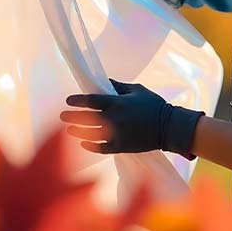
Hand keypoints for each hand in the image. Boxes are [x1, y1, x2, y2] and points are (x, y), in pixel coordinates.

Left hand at [61, 79, 204, 159]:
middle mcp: (114, 118)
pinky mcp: (121, 147)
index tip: (68, 100)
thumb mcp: (137, 90)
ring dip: (77, 131)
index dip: (77, 101)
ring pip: (90, 134)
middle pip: (86, 118)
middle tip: (62, 115)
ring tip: (69, 129)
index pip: (91, 101)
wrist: (169, 127)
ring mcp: (116, 134)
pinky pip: (100, 147)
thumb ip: (119, 86)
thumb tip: (103, 82)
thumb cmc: (154, 105)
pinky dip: (90, 146)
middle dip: (72, 116)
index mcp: (117, 102)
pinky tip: (83, 143)